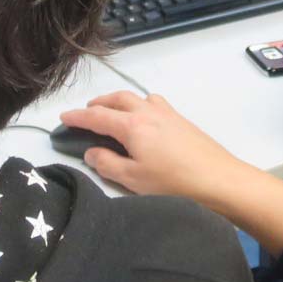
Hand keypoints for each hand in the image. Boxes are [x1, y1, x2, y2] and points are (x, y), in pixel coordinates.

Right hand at [58, 91, 240, 201]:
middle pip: (118, 99)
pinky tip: (143, 120)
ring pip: (137, 97)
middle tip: (85, 112)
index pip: (97, 116)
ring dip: (120, 101)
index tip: (63, 118)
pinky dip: (139, 104)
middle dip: (98, 103)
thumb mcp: (133, 180)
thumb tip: (92, 152)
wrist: (220, 181)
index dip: (77, 116)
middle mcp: (149, 112)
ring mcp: (168, 114)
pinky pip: (154, 103)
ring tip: (112, 113)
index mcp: (132, 125)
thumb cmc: (174, 183)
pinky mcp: (182, 121)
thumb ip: (108, 164)